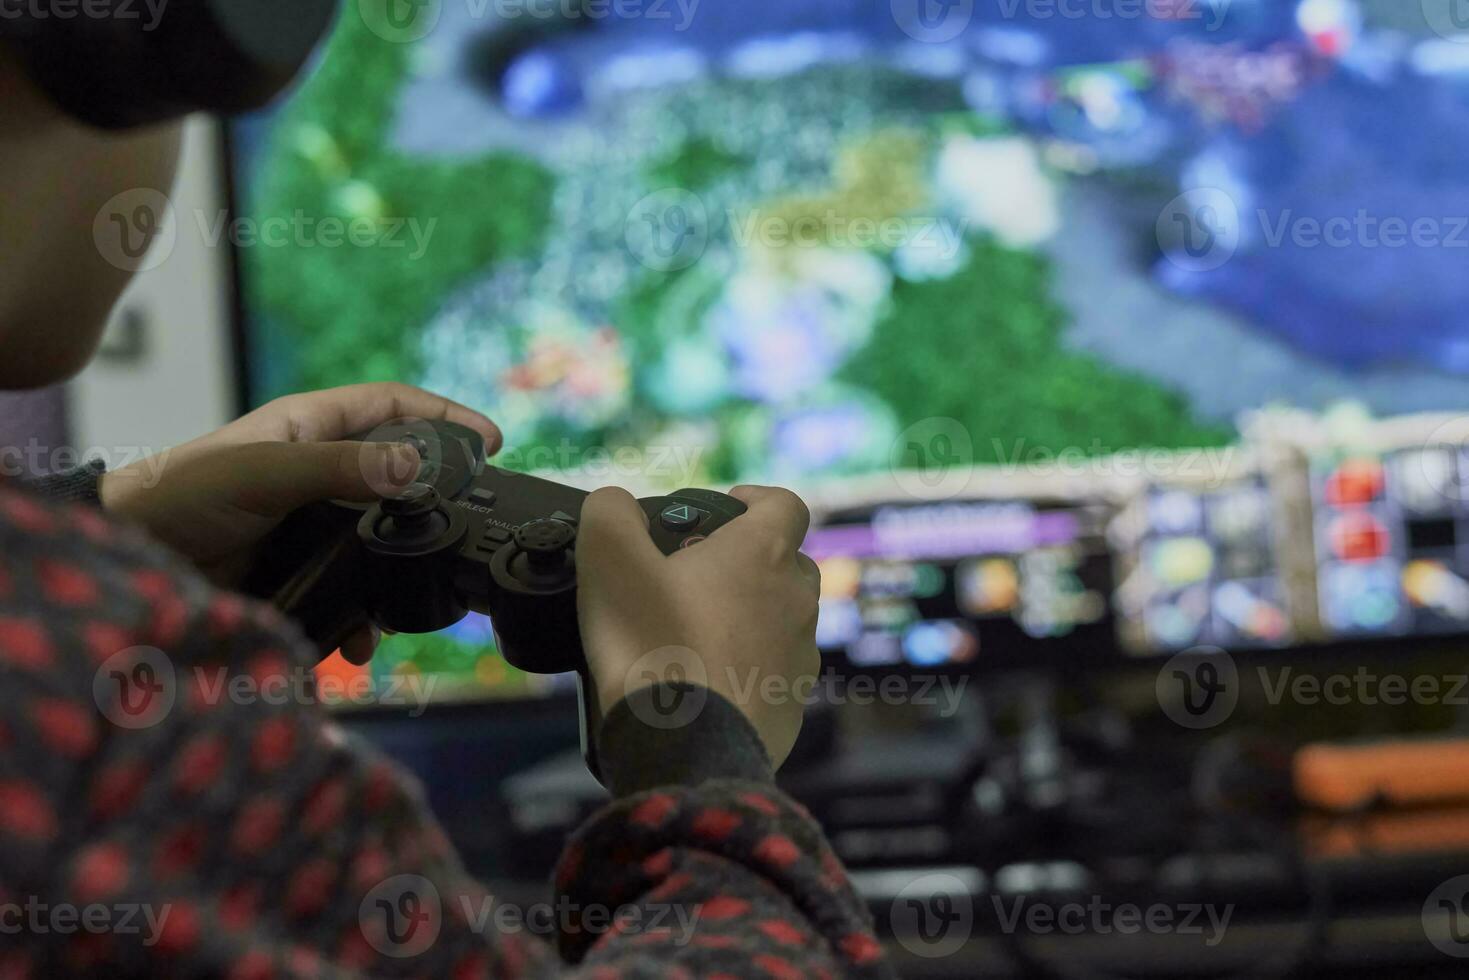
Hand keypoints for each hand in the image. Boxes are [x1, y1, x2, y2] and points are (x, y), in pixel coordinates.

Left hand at [100, 383, 501, 661]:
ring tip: (416, 594)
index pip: (393, 406)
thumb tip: (415, 467)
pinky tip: (365, 636)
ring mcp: (308, 523)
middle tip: (470, 522)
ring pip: (378, 538)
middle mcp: (315, 470)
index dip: (444, 415)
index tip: (490, 441)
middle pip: (397, 474)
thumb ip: (340, 468)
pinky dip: (363, 612)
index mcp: (308, 427)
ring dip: (399, 569)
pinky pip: (349, 587)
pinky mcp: (298, 570)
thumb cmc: (179, 496)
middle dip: (435, 500)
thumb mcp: (264, 472)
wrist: (127, 562)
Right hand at [575, 485, 820, 768]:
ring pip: (785, 620)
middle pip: (788, 563)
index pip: (786, 504)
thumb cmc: (650, 645)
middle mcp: (795, 600)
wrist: (683, 749)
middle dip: (752, 562)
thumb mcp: (609, 561)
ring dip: (751, 618)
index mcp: (763, 554)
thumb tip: (616, 503)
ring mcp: (800, 656)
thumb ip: (611, 514)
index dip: (757, 498)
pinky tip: (706, 684)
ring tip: (698, 634)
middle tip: (700, 577)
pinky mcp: (792, 705)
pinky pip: (775, 674)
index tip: (727, 508)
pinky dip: (748, 670)